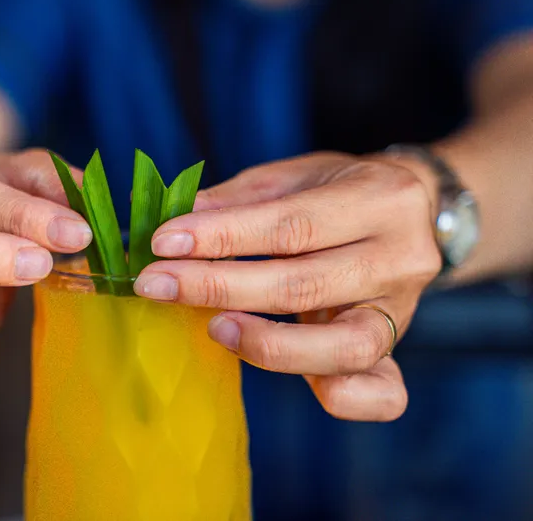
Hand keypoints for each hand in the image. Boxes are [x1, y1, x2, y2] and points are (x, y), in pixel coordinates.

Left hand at [134, 152, 441, 421]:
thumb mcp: (297, 175)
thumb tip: (172, 218)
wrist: (417, 211)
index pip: (291, 226)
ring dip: (264, 342)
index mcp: (381, 197)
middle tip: (157, 284)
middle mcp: (402, 257)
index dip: (222, 237)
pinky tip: (290, 380)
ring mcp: (404, 310)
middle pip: (304, 285)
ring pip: (340, 345)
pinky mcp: (396, 348)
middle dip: (218, 287)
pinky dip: (342, 399)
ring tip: (210, 325)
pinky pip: (383, 393)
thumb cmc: (342, 189)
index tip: (163, 242)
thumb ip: (239, 199)